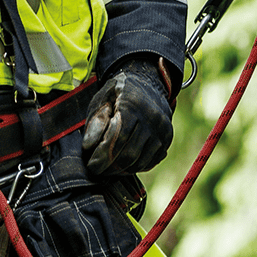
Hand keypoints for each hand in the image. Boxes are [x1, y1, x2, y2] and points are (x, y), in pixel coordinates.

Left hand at [83, 57, 174, 175]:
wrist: (148, 86)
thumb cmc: (119, 94)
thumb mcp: (102, 100)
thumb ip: (95, 122)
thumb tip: (88, 147)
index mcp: (133, 105)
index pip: (117, 139)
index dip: (103, 156)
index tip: (91, 166)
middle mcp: (152, 118)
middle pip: (129, 154)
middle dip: (110, 167)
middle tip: (97, 171)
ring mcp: (162, 129)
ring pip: (140, 161)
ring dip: (122, 171)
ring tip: (108, 169)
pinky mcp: (167, 139)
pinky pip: (150, 162)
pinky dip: (135, 167)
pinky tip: (123, 165)